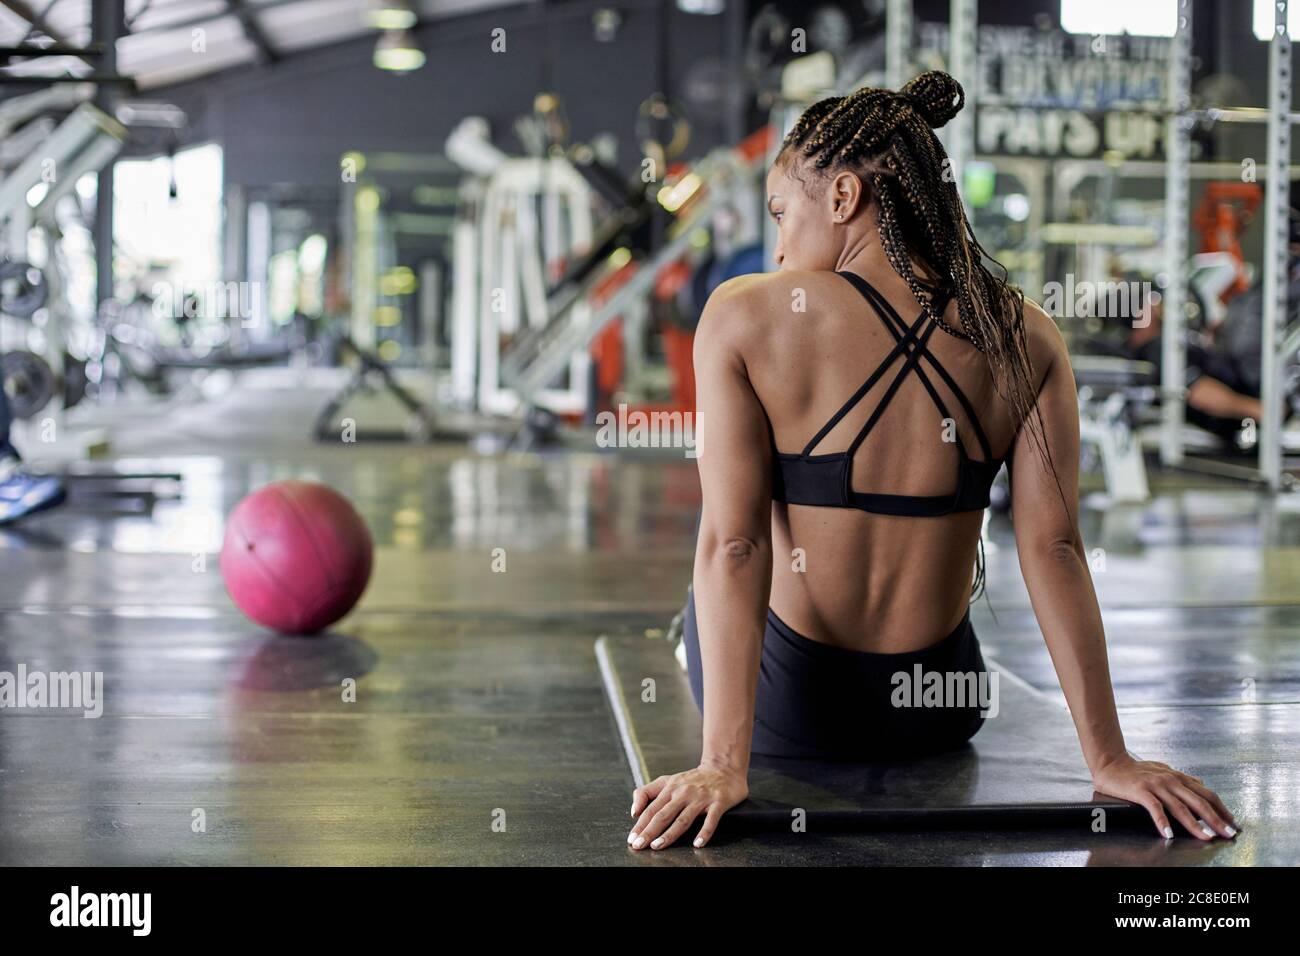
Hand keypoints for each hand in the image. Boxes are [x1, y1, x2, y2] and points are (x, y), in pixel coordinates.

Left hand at [628, 763, 747, 849]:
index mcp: (670, 787)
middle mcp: (683, 792)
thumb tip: (634, 812)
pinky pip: (711, 820)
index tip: (632, 839)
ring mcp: (701, 798)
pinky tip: (697, 843)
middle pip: (663, 815)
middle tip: (639, 845)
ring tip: (658, 846)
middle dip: (649, 831)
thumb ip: (647, 792)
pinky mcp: (718, 802)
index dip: (640, 824)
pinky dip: (704, 832)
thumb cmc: (693, 779)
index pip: (651, 808)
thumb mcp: (668, 780)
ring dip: (669, 834)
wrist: (723, 768)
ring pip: (683, 819)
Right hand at [1093, 754, 1237, 840]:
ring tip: (1206, 837)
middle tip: (1228, 834)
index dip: (1223, 809)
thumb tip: (1201, 782)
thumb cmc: (1136, 770)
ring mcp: (1156, 785)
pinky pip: (1155, 808)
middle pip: (1199, 802)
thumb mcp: (1163, 770)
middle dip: (1217, 820)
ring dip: (1195, 824)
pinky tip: (1168, 834)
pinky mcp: (1140, 790)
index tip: (1233, 824)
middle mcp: (1171, 780)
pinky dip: (1162, 822)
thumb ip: (1182, 778)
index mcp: (1178, 777)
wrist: (1110, 763)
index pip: (1207, 794)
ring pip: (1180, 807)